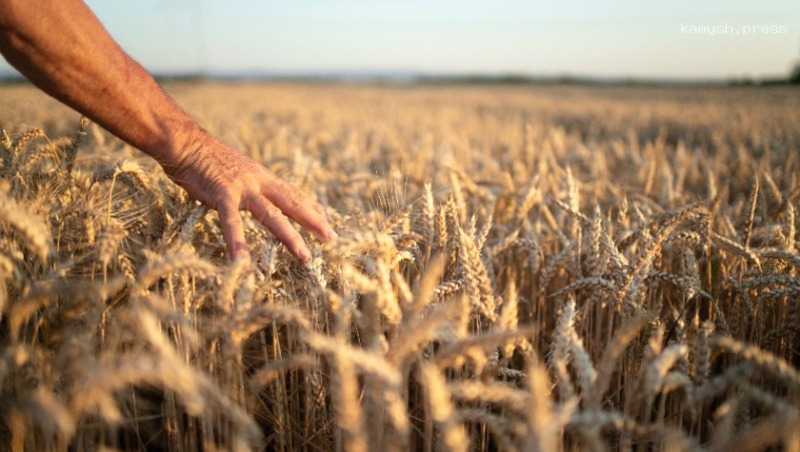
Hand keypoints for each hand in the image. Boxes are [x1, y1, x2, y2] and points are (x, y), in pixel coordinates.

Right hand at [165, 133, 335, 262]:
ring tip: (304, 256)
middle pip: (292, 203)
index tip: (326, 222)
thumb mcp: (238, 171)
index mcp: (262, 176)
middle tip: (331, 239)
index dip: (311, 208)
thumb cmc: (206, 159)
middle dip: (313, 221)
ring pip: (272, 215)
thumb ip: (251, 185)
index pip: (293, 194)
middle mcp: (259, 181)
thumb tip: (260, 197)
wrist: (185, 142)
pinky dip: (237, 242)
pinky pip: (231, 222)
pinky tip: (242, 261)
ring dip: (290, 237)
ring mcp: (242, 188)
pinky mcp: (222, 194)